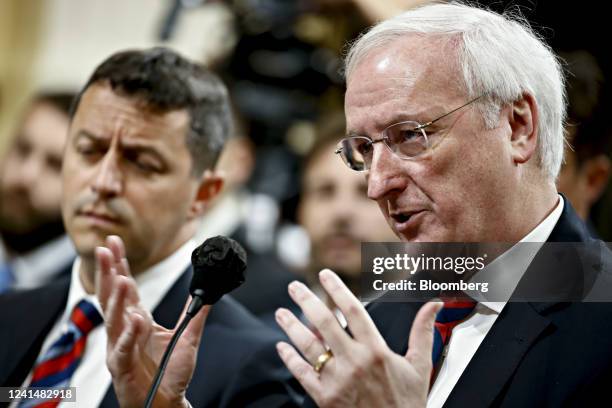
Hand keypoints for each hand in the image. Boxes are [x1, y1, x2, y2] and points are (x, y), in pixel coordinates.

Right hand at [95, 235, 208, 407]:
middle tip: (105, 248)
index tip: (114, 242)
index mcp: (136, 319)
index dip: (119, 265)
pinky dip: (129, 335)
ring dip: (117, 299)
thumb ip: (196, 313)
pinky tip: (136, 320)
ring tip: (121, 277)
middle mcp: (124, 330)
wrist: (167, 403)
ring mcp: (120, 348)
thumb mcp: (188, 336)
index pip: (125, 287)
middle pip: (113, 297)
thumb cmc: (171, 371)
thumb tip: (210, 290)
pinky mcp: (121, 368)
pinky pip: (123, 349)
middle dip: (109, 271)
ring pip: (114, 320)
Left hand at [275, 269, 441, 407]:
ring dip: (291, 326)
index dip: (336, 288)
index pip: (352, 310)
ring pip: (308, 346)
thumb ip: (422, 332)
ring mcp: (337, 380)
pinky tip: (282, 347)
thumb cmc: (406, 404)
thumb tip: (433, 305)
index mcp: (375, 350)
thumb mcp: (420, 366)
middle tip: (295, 287)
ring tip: (281, 313)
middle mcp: (354, 362)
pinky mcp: (324, 397)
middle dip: (306, 300)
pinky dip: (290, 359)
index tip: (325, 274)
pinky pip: (302, 374)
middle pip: (324, 322)